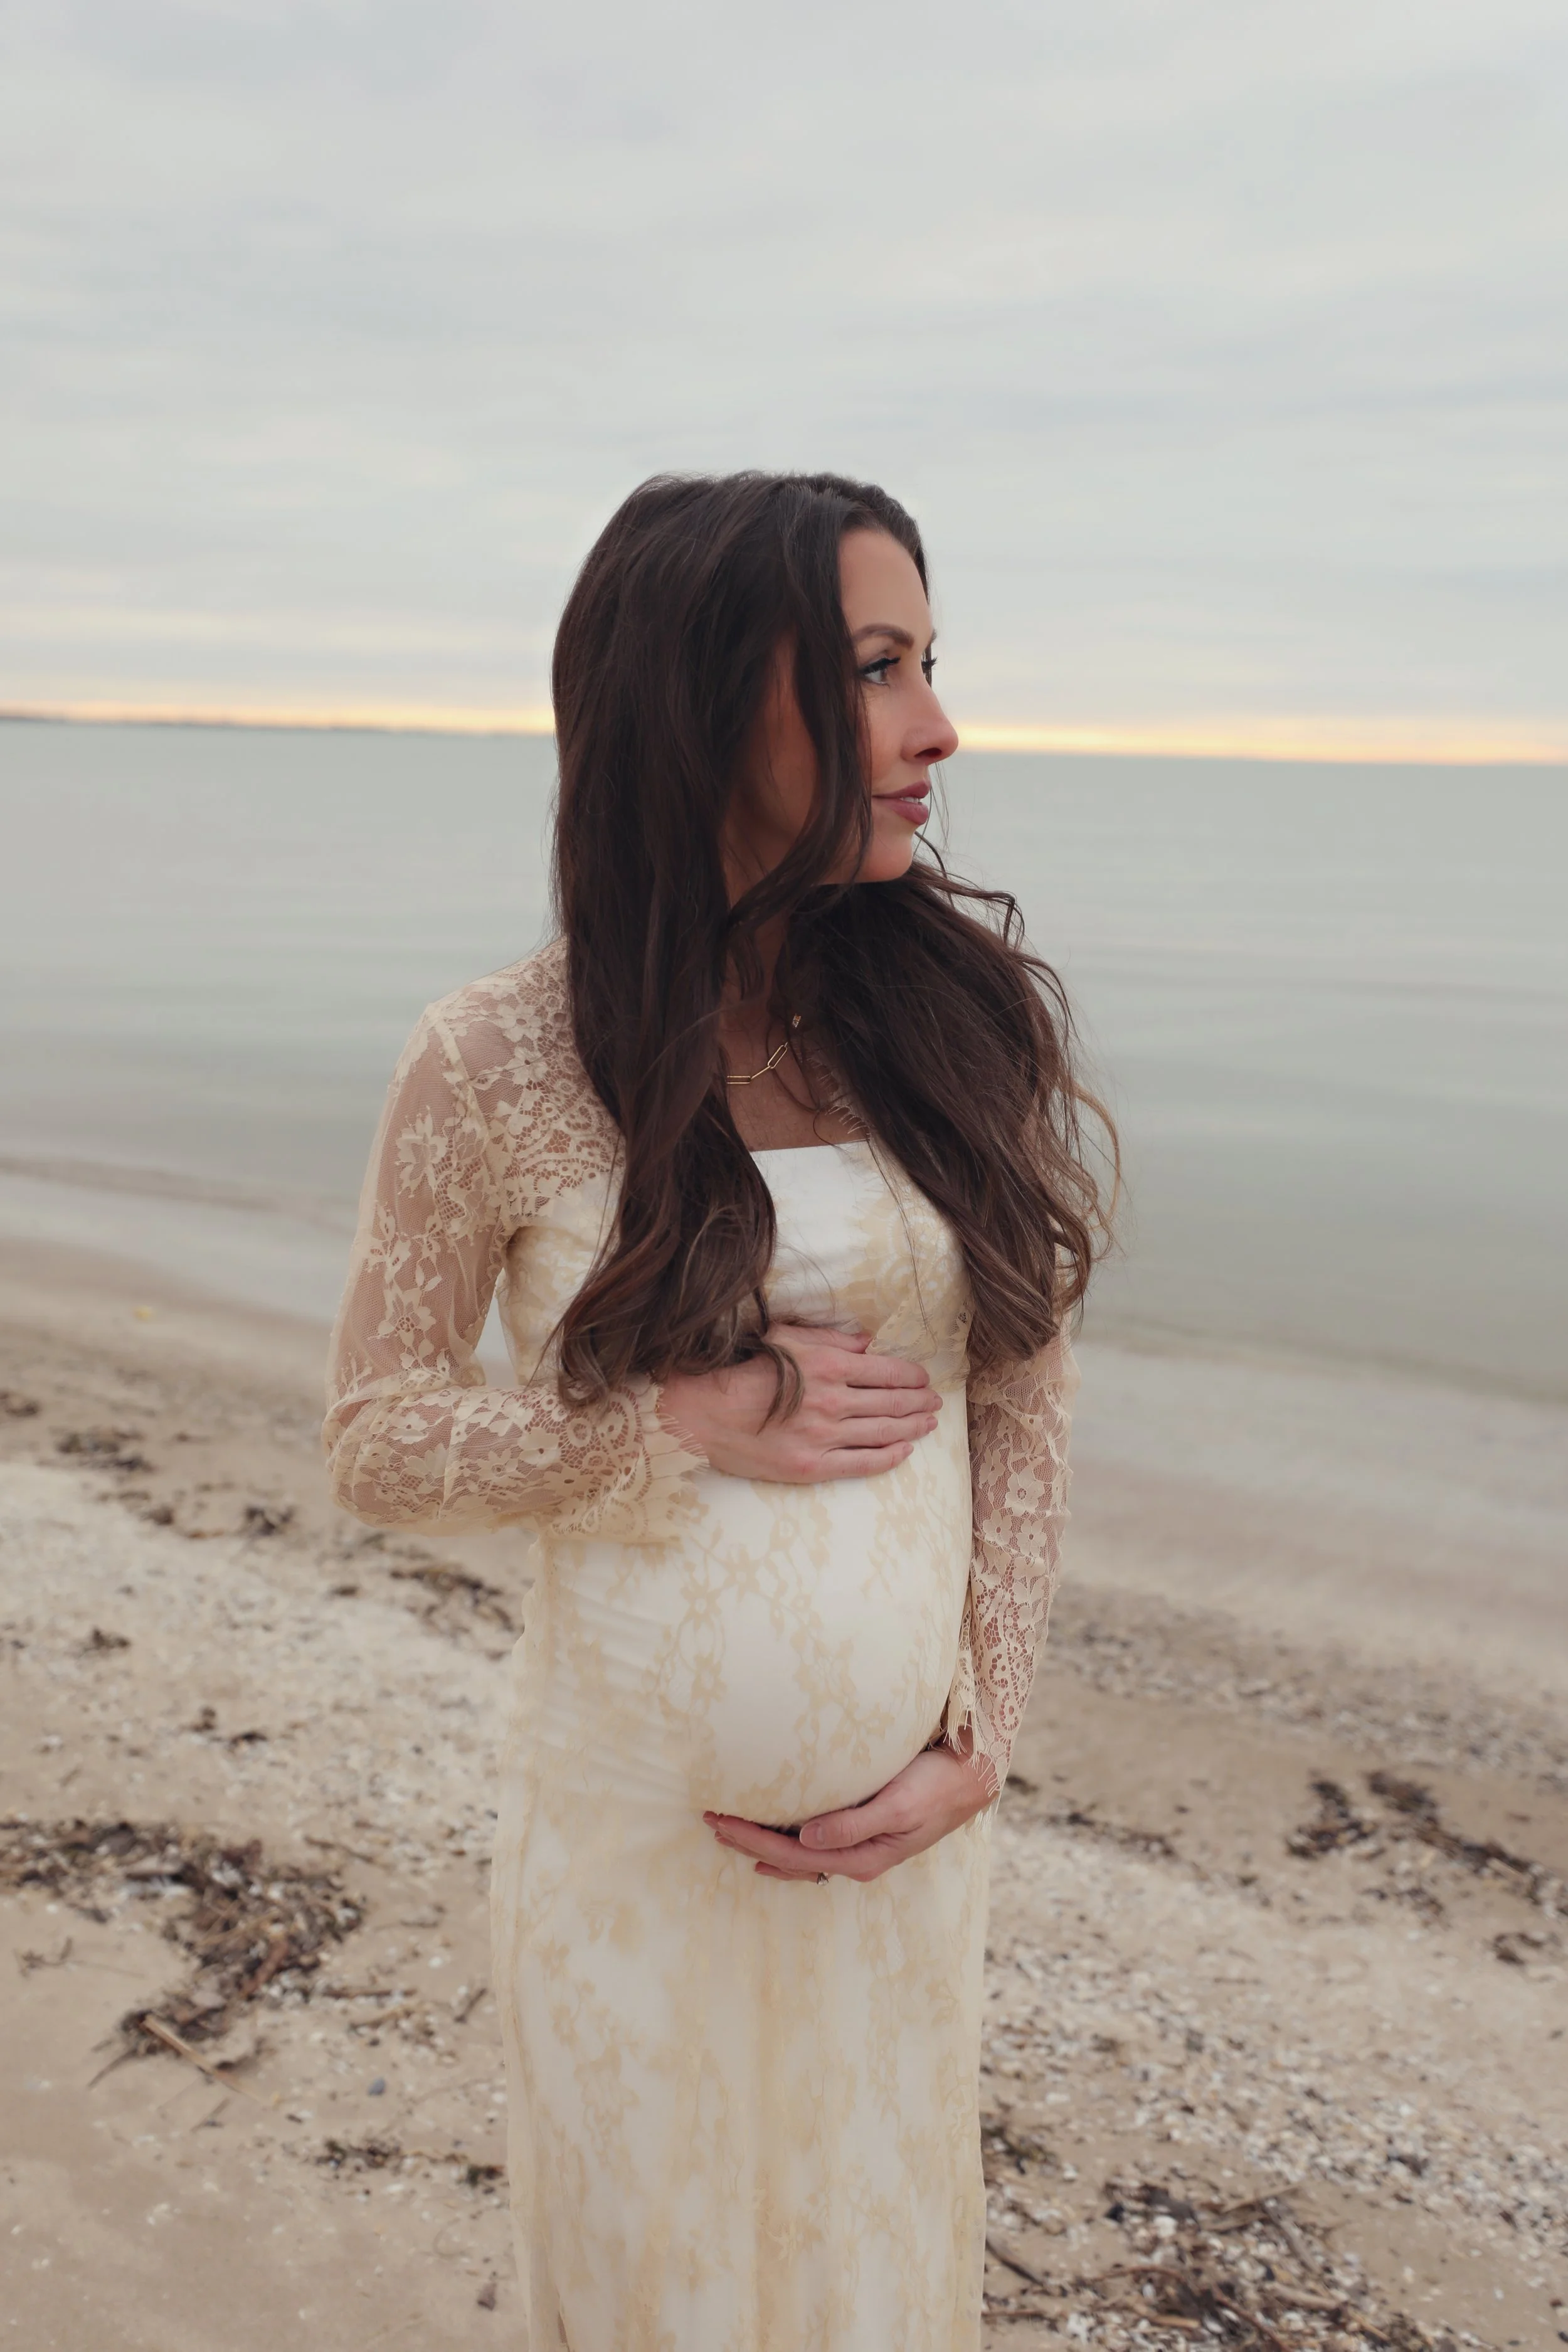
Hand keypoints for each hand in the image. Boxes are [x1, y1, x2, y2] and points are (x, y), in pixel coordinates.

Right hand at [657, 1323, 938, 1482]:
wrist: (704, 1414)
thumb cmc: (742, 1371)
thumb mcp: (786, 1338)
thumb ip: (831, 1338)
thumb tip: (868, 1343)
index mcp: (828, 1366)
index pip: (887, 1371)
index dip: (912, 1377)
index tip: (923, 1379)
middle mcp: (832, 1402)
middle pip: (892, 1403)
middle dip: (919, 1402)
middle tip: (935, 1403)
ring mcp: (824, 1437)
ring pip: (884, 1432)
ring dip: (913, 1428)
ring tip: (928, 1424)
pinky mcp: (813, 1466)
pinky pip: (863, 1463)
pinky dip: (890, 1456)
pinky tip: (904, 1451)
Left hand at [704, 1739, 991, 1883]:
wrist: (970, 1778)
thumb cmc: (935, 1787)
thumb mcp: (897, 1805)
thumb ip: (853, 1824)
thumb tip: (805, 1840)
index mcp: (862, 1857)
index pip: (792, 1855)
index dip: (752, 1839)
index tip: (719, 1821)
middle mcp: (856, 1857)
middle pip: (789, 1859)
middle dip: (747, 1841)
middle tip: (709, 1820)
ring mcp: (859, 1846)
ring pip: (799, 1855)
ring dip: (762, 1842)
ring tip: (728, 1829)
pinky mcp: (863, 1829)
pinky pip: (814, 1844)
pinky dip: (786, 1840)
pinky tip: (772, 1836)